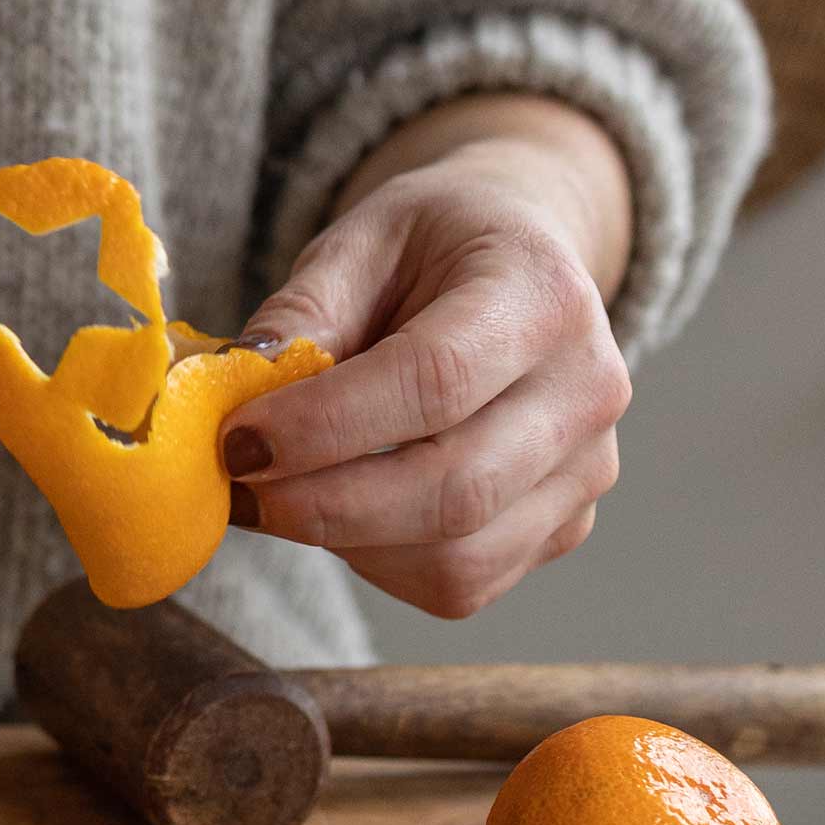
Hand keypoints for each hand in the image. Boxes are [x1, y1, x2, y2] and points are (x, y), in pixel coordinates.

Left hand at [222, 103, 633, 619]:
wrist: (518, 266)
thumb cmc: (431, 249)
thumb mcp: (360, 241)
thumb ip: (301, 314)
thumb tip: (238, 392)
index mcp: (543, 294)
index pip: (436, 380)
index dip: (325, 424)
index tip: (237, 442)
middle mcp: (587, 388)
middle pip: (454, 489)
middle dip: (323, 505)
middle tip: (238, 491)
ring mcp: (588, 470)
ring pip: (457, 560)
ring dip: (345, 543)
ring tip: (284, 494)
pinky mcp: (564, 527)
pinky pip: (460, 583)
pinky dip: (379, 563)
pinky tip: (342, 510)